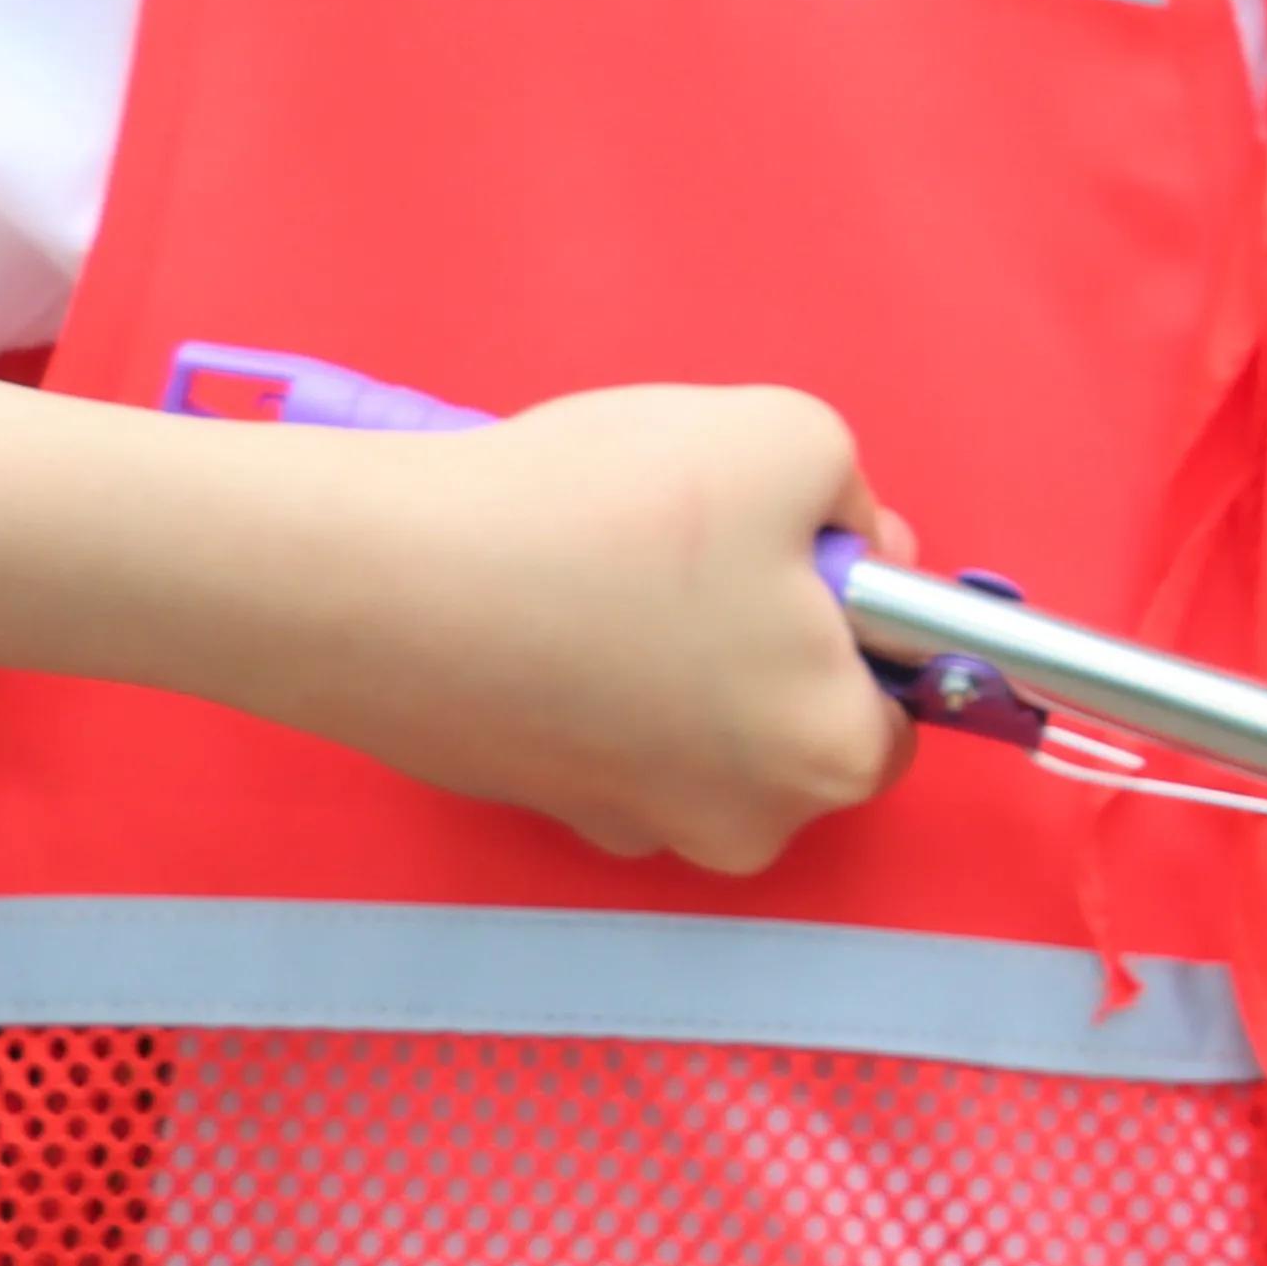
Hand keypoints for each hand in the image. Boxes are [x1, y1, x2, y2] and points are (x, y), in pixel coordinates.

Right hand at [253, 386, 913, 875]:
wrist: (368, 577)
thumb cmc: (599, 513)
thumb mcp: (792, 439)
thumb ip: (862, 496)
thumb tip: (857, 547)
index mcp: (830, 761)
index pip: (898, 699)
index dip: (859, 606)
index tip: (797, 547)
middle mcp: (741, 826)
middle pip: (796, 714)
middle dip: (769, 627)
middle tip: (695, 537)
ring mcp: (627, 824)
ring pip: (698, 720)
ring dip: (676, 645)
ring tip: (608, 561)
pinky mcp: (536, 800)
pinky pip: (606, 724)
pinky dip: (591, 666)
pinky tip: (545, 598)